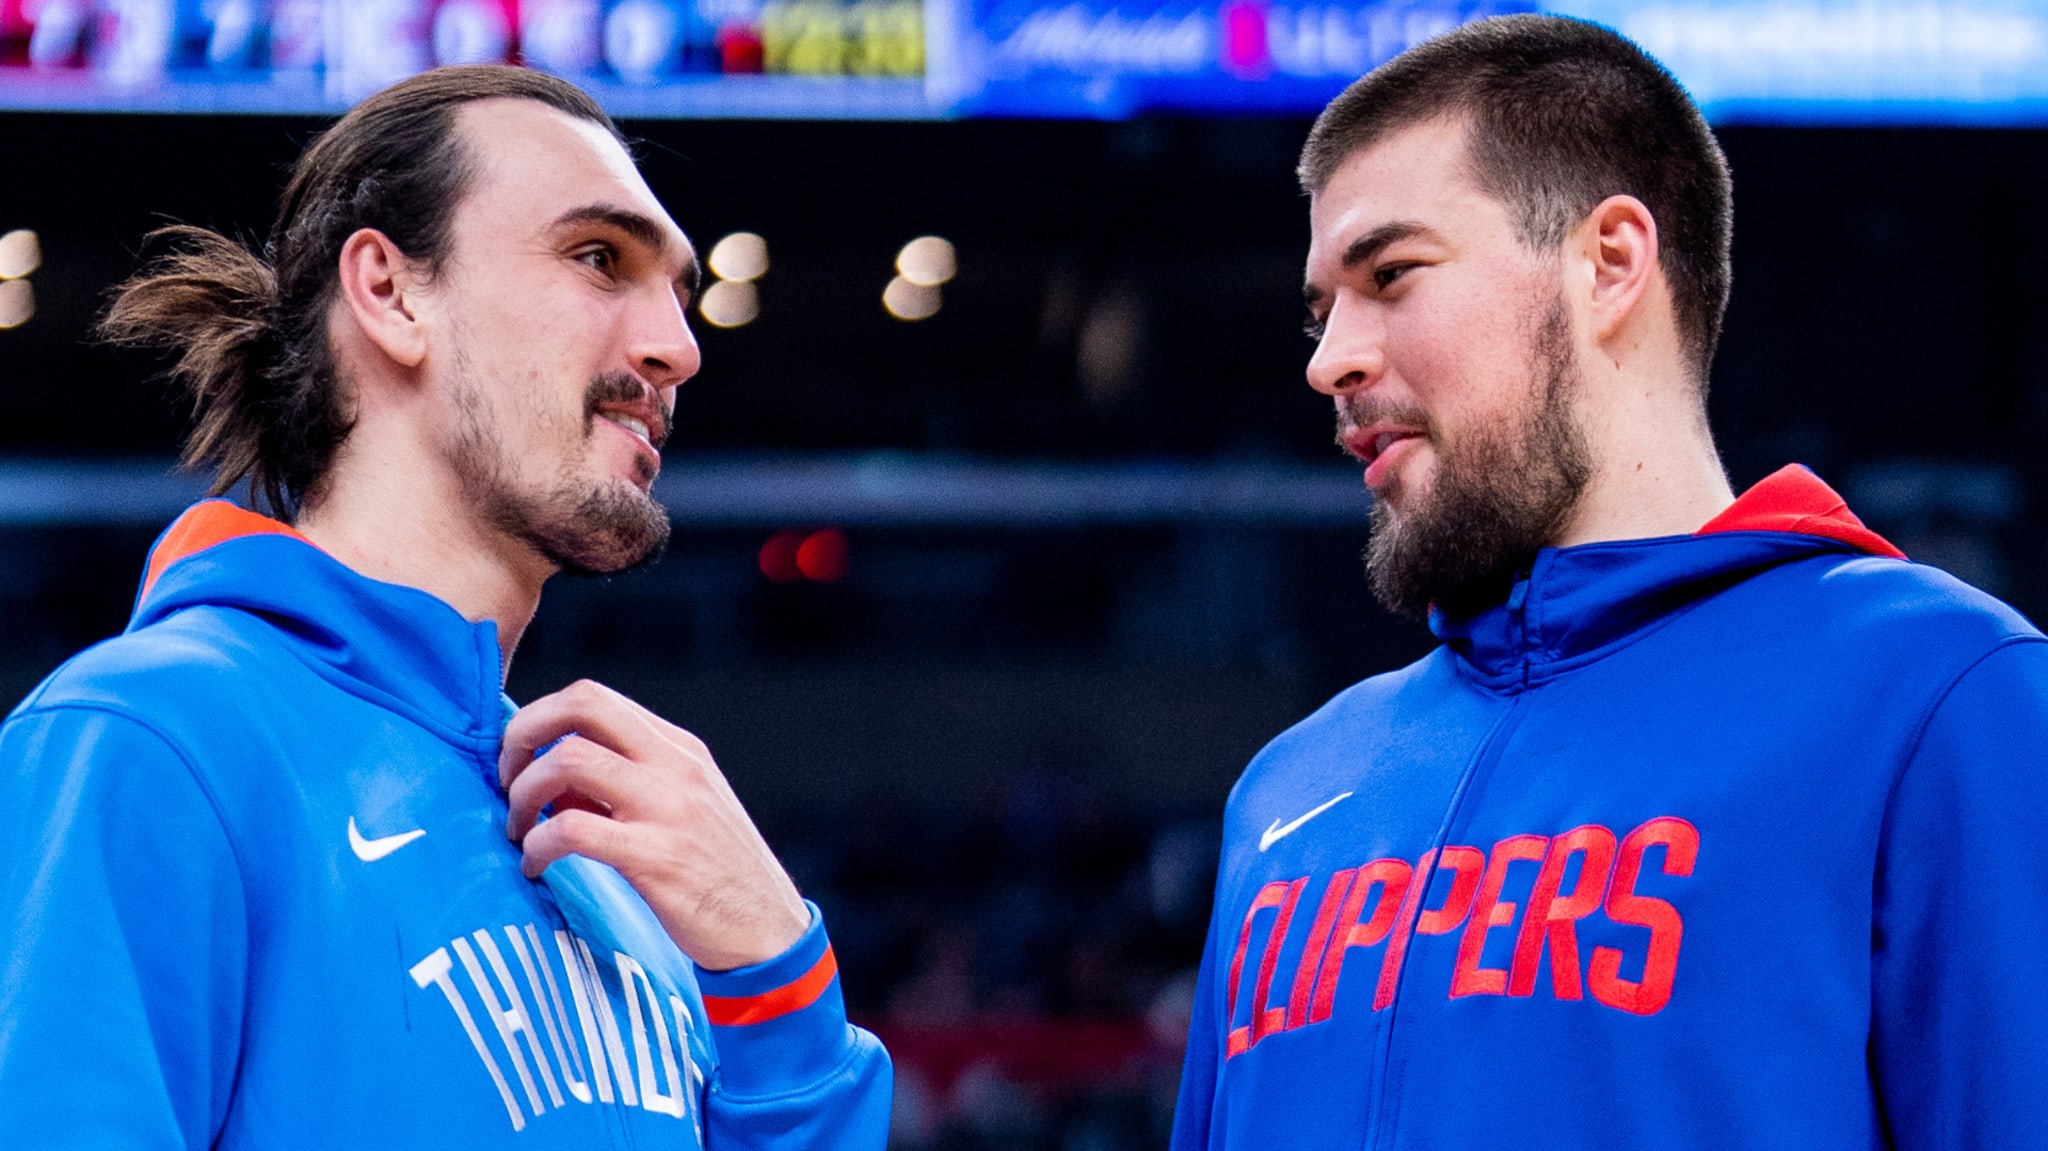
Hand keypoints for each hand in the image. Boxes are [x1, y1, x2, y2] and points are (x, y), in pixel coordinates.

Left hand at [499, 680, 808, 971]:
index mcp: (679, 749)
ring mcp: (668, 808)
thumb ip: (623, 787)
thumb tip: (550, 781)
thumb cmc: (715, 875)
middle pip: (582, 704)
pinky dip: (538, 845)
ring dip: (525, 793)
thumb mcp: (680, 810)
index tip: (521, 758)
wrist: (767, 931)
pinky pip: (572, 829)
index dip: (540, 717)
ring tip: (520, 831)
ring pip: (569, 760)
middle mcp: (675, 766)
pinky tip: (536, 867)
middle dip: (523, 734)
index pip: (595, 698)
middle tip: (505, 780)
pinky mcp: (657, 857)